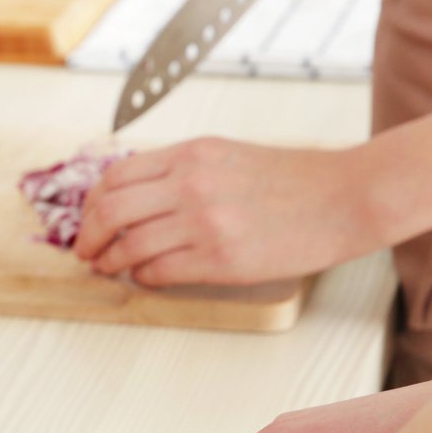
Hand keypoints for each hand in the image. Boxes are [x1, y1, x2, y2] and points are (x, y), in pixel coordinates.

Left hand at [73, 137, 380, 286]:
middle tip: (85, 253)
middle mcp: (191, 184)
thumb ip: (182, 170)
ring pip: (130, 246)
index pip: (115, 177)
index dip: (92, 204)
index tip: (89, 221)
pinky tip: (145, 278)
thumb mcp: (228, 156)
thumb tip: (136, 196)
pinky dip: (143, 278)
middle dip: (88, 237)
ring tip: (109, 270)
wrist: (346, 197)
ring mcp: (206, 222)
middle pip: (110, 210)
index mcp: (191, 154)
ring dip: (111, 263)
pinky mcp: (222, 259)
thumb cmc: (293, 180)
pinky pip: (160, 272)